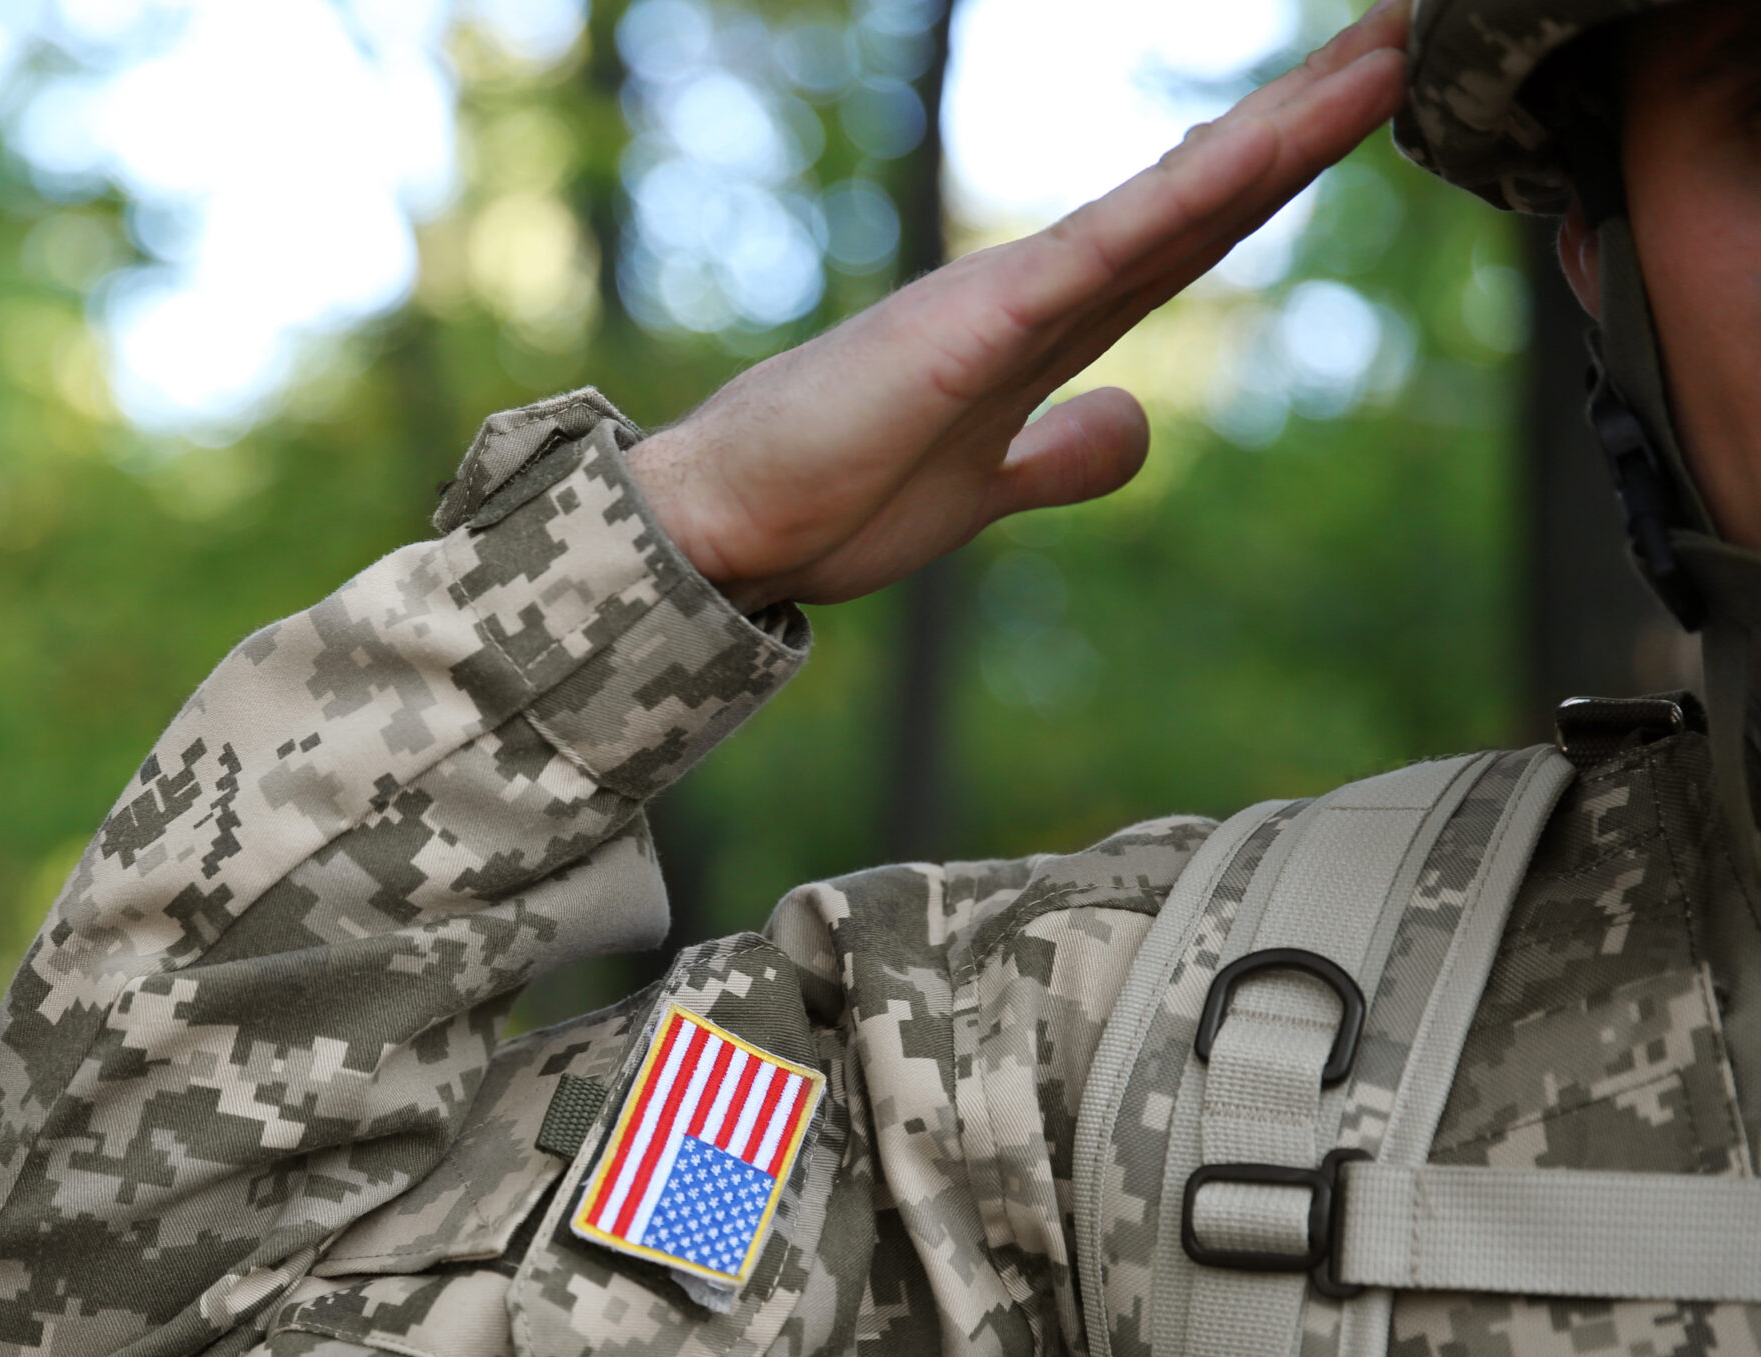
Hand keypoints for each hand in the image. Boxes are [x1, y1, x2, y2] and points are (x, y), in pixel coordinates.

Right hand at [627, 0, 1409, 611]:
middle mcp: (1042, 288)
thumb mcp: (982, 488)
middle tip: (1411, 32)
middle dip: (1311, 115)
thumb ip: (1060, 454)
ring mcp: (1014, 294)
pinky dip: (1195, 192)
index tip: (1364, 105)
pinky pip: (1112, 249)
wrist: (729, 523)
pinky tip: (1273, 143)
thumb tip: (1136, 424)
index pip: (1190, 231)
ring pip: (1180, 196)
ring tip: (1388, 49)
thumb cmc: (829, 502)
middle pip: (1206, 189)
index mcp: (1045, 326)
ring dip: (1289, 125)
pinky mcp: (983, 322)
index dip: (1279, 169)